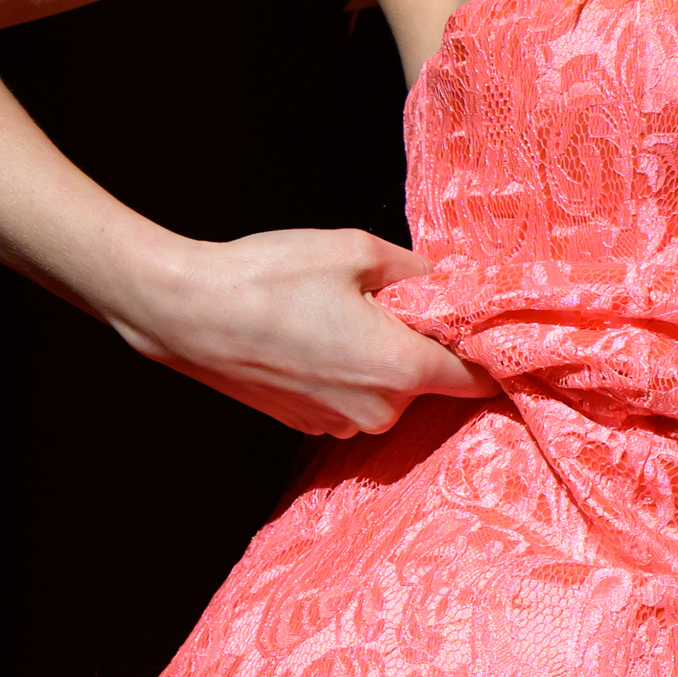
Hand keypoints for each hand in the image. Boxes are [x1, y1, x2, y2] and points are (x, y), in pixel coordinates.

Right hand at [121, 223, 491, 440]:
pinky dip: (343, 371)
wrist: (186, 314)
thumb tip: (446, 282)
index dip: (490, 352)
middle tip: (384, 297)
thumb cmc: (268, 278)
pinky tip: (309, 335)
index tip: (492, 330)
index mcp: (402, 369)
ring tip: (332, 313)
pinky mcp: (308, 425)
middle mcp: (379, 411)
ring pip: (385, 388)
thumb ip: (415, 271)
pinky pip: (349, 397)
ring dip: (377, 356)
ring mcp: (340, 425)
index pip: (477, 377)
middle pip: (427, 379)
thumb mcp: (355, 251)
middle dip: (418, 340)